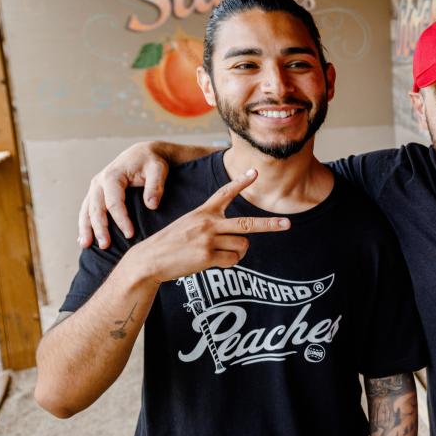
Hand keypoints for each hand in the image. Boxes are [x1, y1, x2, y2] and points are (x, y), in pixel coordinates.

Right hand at [79, 142, 171, 248]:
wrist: (143, 153)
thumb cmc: (151, 162)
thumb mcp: (158, 170)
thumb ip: (155, 186)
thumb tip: (151, 205)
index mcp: (113, 176)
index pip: (114, 202)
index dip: (121, 220)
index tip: (130, 234)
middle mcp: (99, 182)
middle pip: (96, 208)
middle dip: (99, 228)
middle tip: (105, 246)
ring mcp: (95, 188)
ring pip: (86, 210)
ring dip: (86, 229)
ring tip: (86, 246)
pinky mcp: (96, 193)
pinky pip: (87, 210)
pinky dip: (84, 224)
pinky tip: (84, 239)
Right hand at [123, 169, 288, 284]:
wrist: (148, 260)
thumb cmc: (170, 244)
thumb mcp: (188, 225)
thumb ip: (212, 226)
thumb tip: (240, 240)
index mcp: (203, 212)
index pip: (225, 193)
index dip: (241, 182)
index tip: (255, 172)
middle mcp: (208, 223)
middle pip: (248, 223)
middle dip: (270, 225)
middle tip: (287, 224)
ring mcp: (208, 240)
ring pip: (242, 246)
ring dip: (238, 252)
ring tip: (220, 254)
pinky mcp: (207, 256)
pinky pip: (232, 260)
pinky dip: (229, 263)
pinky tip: (213, 262)